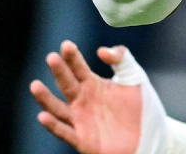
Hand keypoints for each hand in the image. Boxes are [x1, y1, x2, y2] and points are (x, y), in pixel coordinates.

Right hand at [29, 41, 144, 153]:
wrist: (150, 137)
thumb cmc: (141, 107)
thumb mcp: (134, 78)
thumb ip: (121, 58)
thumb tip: (101, 50)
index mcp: (92, 84)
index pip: (78, 68)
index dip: (72, 57)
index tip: (66, 45)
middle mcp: (82, 101)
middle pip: (66, 84)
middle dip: (59, 71)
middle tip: (51, 57)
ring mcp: (80, 120)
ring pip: (58, 108)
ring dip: (45, 98)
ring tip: (35, 85)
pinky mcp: (82, 140)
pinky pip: (64, 132)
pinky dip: (53, 125)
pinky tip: (43, 116)